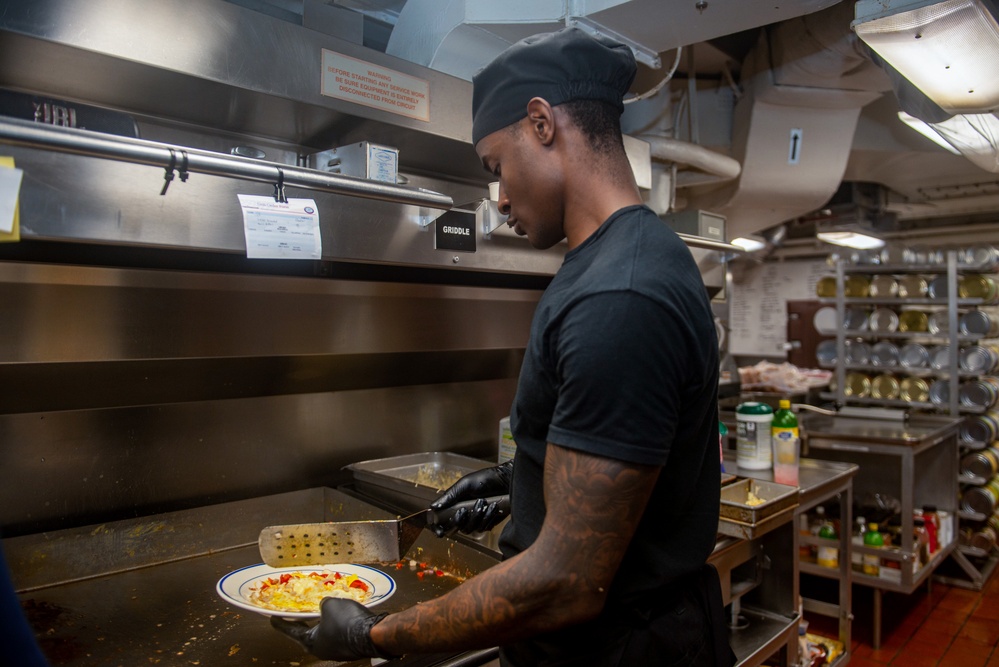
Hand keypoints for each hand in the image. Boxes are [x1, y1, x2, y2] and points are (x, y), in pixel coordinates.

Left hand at [270, 597, 392, 660]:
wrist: (372, 633)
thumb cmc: (347, 621)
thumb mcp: (329, 604)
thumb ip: (322, 604)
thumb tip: (324, 605)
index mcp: (311, 642)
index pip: (291, 631)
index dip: (280, 623)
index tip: (272, 619)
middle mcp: (322, 649)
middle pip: (307, 634)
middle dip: (302, 622)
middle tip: (296, 614)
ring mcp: (336, 650)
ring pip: (324, 633)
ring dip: (322, 622)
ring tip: (323, 611)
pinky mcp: (348, 647)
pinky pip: (337, 634)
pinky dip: (336, 624)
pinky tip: (341, 615)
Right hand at [428, 461, 512, 536]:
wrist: (505, 482)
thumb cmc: (485, 479)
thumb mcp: (465, 484)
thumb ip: (450, 496)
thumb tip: (433, 507)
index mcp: (453, 504)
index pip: (440, 520)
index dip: (437, 528)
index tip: (440, 532)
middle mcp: (463, 514)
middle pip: (456, 527)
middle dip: (461, 520)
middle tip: (466, 509)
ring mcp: (475, 520)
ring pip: (470, 529)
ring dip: (478, 516)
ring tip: (485, 502)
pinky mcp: (487, 523)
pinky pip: (483, 528)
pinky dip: (488, 518)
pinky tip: (493, 507)